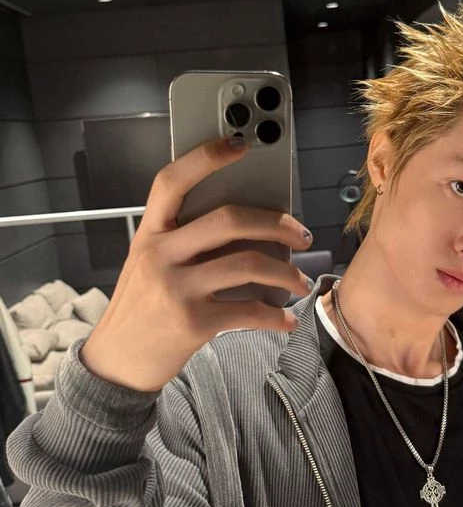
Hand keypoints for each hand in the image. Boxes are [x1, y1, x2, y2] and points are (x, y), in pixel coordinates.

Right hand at [79, 138, 312, 391]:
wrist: (117, 361)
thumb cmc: (142, 309)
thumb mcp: (149, 266)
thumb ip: (183, 244)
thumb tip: (250, 230)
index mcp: (150, 233)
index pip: (172, 182)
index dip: (206, 158)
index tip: (240, 144)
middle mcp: (160, 254)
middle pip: (228, 220)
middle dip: (276, 223)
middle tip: (301, 234)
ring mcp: (176, 288)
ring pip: (248, 264)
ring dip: (286, 272)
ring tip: (299, 281)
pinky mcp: (192, 322)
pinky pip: (249, 311)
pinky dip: (275, 316)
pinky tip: (286, 320)